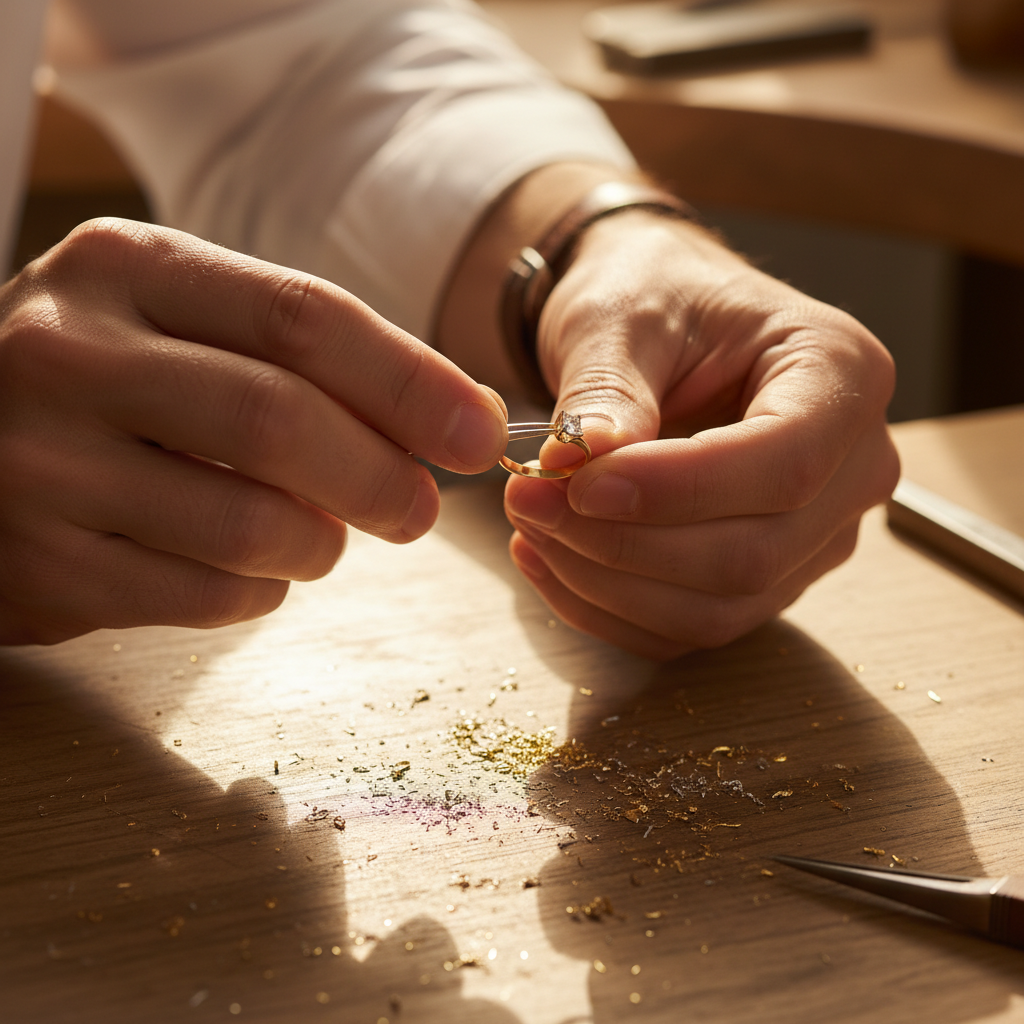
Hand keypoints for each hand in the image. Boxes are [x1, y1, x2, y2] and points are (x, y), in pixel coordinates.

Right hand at [0, 219, 506, 643]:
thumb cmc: (110, 379)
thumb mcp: (187, 324)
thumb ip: (306, 357)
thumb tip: (457, 414)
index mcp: (125, 267)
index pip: (302, 318)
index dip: (409, 382)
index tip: (476, 432)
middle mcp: (68, 353)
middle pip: (278, 421)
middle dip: (381, 477)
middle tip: (420, 508)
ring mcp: (40, 464)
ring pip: (248, 525)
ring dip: (319, 544)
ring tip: (318, 535)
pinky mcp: (40, 565)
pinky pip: (205, 594)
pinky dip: (263, 591)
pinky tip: (254, 568)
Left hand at [503, 211, 899, 659]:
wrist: (656, 322)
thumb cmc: (652, 295)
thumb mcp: (620, 316)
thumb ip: (605, 389)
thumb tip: (579, 463)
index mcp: (841, 373)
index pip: (782, 465)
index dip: (678, 491)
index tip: (580, 485)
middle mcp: (850, 466)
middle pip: (753, 554)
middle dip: (624, 545)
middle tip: (528, 500)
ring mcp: (814, 534)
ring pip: (719, 608)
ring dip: (607, 583)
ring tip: (530, 523)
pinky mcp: (765, 578)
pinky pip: (689, 629)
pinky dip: (609, 607)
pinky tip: (551, 559)